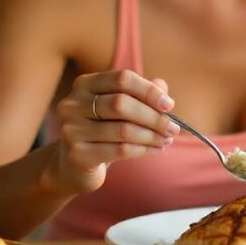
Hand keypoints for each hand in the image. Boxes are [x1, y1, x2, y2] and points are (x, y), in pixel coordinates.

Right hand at [43, 70, 179, 194]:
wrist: (72, 165)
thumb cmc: (102, 130)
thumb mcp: (120, 109)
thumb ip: (141, 94)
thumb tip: (163, 87)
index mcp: (84, 84)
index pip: (122, 79)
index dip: (149, 91)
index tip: (169, 105)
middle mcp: (73, 104)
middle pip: (122, 103)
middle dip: (153, 116)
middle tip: (174, 128)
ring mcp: (71, 130)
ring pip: (123, 130)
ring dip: (152, 136)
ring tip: (167, 140)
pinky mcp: (77, 155)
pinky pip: (120, 150)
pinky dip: (144, 150)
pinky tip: (156, 150)